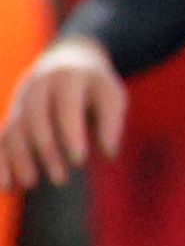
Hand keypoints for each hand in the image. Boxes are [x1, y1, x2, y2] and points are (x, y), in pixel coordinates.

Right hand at [0, 38, 125, 188]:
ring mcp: (21, 99)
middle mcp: (38, 86)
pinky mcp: (12, 113)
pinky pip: (1, 137)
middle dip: (46, 151)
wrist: (68, 58)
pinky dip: (0, 161)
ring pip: (13, 129)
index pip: (65, 106)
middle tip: (61, 179)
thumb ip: (112, 122)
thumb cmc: (96, 84)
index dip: (70, 133)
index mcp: (67, 78)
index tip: (80, 161)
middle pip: (35, 119)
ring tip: (30, 184)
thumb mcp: (111, 95)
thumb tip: (110, 154)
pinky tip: (6, 187)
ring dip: (18, 158)